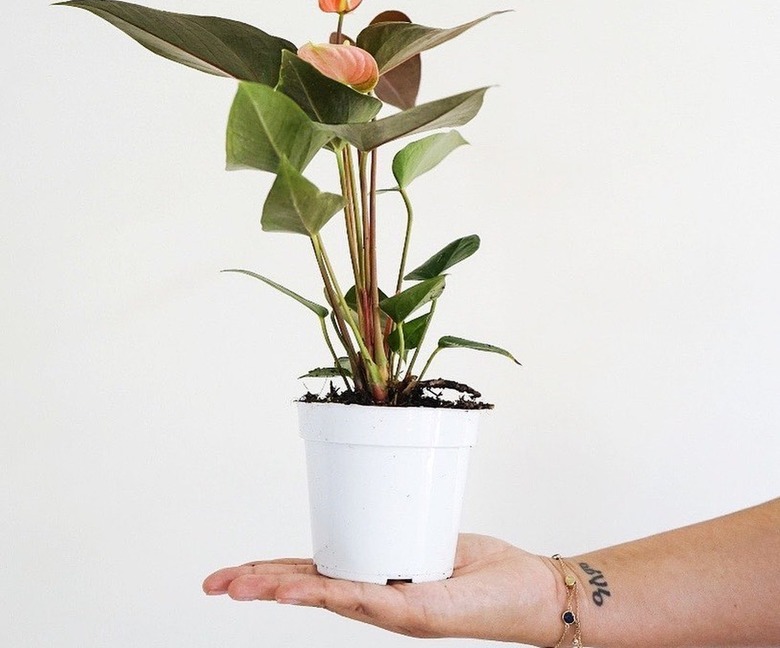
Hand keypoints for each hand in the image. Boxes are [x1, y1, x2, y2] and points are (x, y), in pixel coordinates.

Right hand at [203, 533, 560, 644]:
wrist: (536, 595)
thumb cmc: (485, 569)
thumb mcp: (431, 538)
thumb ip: (398, 525)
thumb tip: (375, 493)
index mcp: (375, 582)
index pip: (314, 577)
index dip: (271, 574)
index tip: (231, 573)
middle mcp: (378, 601)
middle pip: (308, 591)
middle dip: (258, 587)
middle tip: (213, 585)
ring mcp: (396, 610)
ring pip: (327, 596)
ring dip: (280, 591)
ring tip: (239, 586)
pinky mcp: (419, 611)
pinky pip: (368, 597)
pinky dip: (330, 592)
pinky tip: (299, 590)